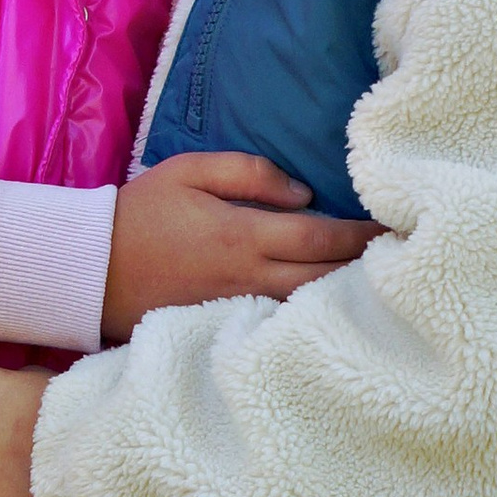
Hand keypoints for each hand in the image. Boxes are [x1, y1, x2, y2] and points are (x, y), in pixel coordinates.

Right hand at [103, 154, 376, 340]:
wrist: (92, 269)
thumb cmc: (141, 212)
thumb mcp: (189, 171)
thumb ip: (250, 173)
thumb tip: (304, 193)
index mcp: (243, 235)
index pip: (321, 237)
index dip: (362, 235)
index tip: (394, 228)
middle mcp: (247, 277)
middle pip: (324, 278)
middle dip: (364, 269)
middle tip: (403, 259)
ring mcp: (238, 308)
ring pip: (307, 306)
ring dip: (343, 296)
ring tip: (378, 285)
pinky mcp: (224, 326)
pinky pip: (279, 322)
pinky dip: (310, 316)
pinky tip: (330, 311)